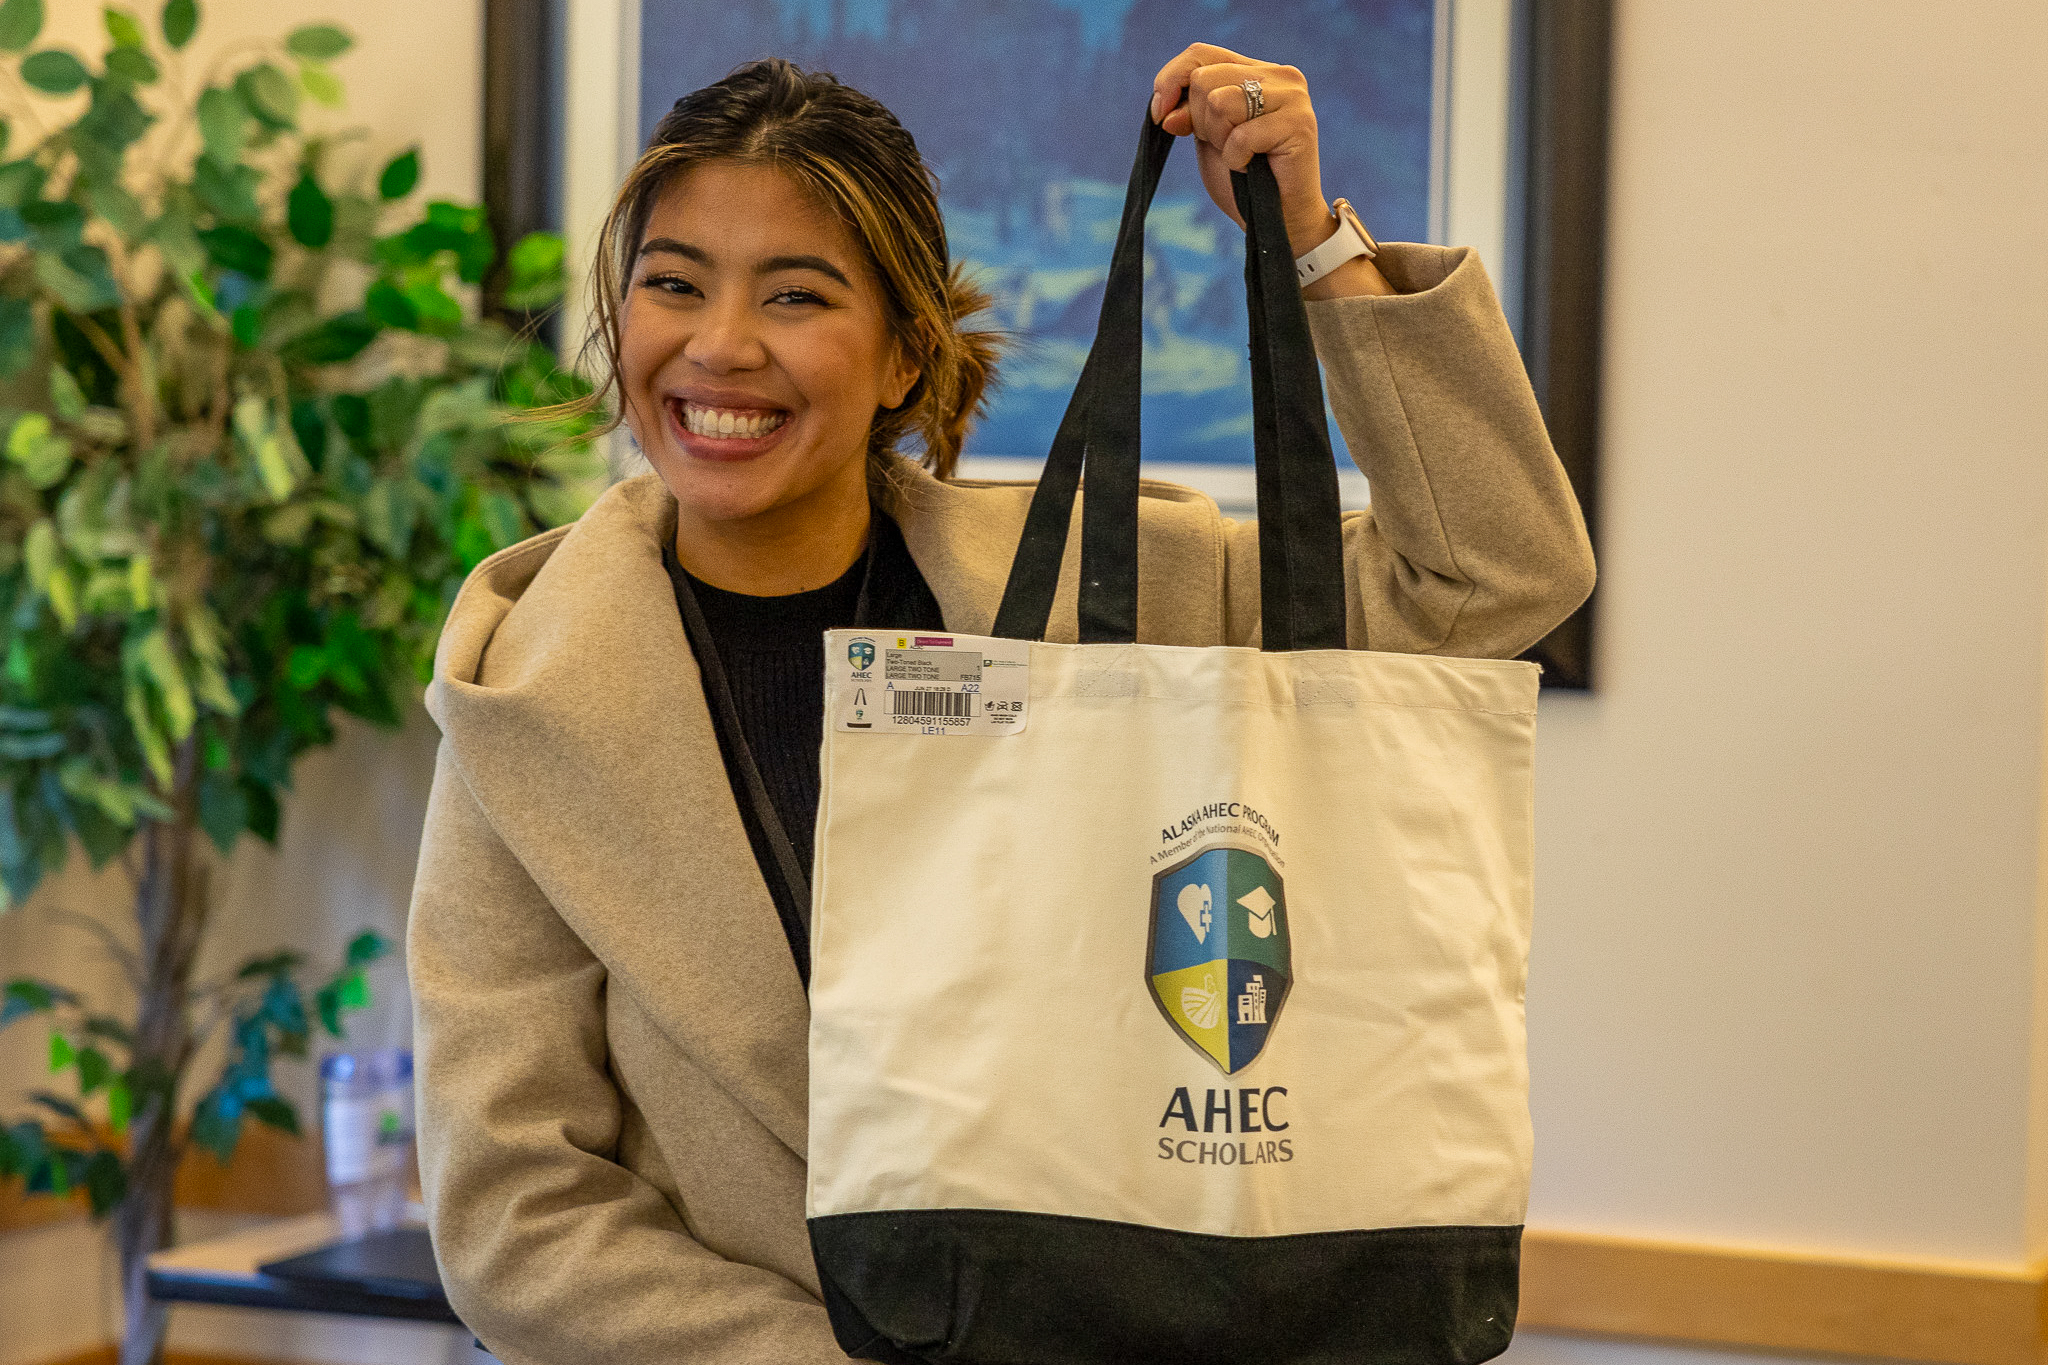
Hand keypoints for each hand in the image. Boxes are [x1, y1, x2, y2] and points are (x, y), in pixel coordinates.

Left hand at [1150, 44, 1331, 256]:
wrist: (1279, 222)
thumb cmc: (1245, 181)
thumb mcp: (1207, 139)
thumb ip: (1189, 113)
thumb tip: (1164, 108)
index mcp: (1256, 71)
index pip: (1200, 54)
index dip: (1171, 80)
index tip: (1160, 116)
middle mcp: (1279, 75)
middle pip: (1205, 80)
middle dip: (1201, 122)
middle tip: (1225, 147)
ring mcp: (1292, 97)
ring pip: (1220, 102)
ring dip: (1220, 140)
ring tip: (1242, 157)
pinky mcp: (1299, 124)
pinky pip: (1240, 136)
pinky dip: (1237, 160)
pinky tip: (1254, 170)